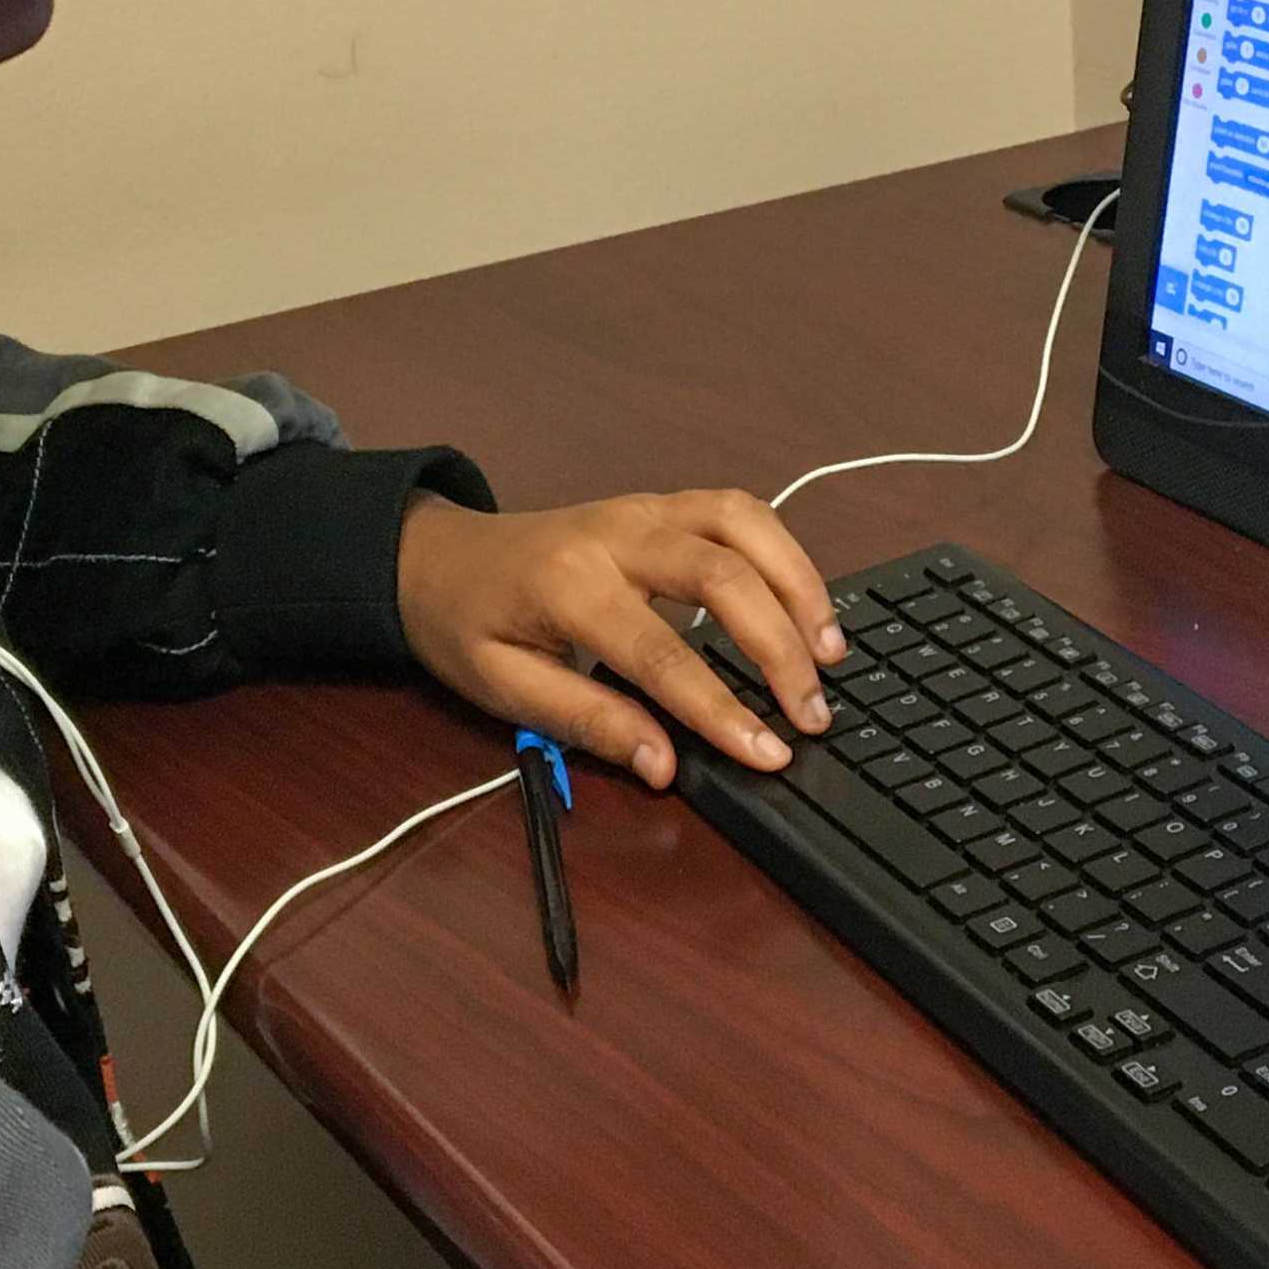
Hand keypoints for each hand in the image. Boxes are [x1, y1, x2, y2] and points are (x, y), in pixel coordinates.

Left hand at [395, 490, 845, 787]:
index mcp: (569, 586)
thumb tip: (663, 765)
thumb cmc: (467, 626)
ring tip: (831, 654)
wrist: (438, 556)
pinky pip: (739, 511)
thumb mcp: (506, 689)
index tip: (767, 753)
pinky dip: (784, 553)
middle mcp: (617, 535)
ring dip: (799, 586)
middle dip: (780, 648)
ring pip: (745, 524)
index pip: (663, 654)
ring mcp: (645, 508)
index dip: (721, 709)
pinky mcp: (663, 504)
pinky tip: (804, 603)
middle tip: (812, 713)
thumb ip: (588, 723)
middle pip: (724, 576)